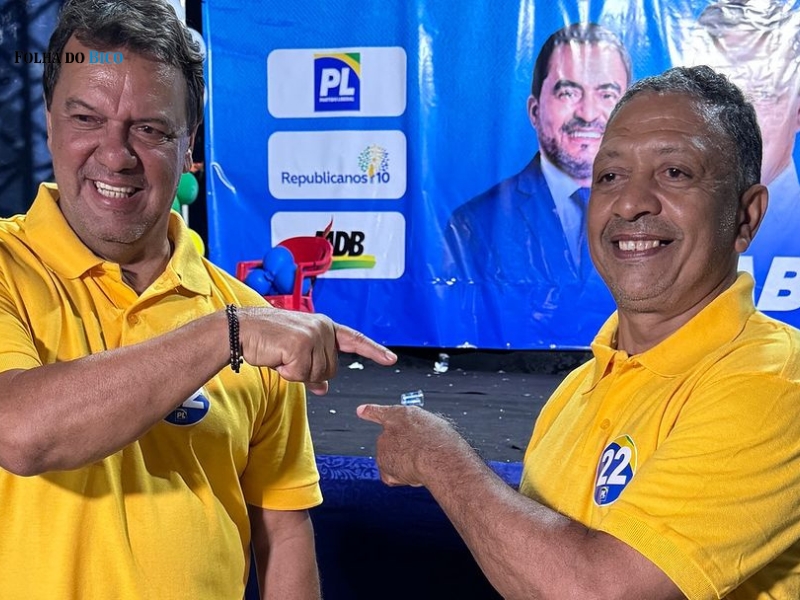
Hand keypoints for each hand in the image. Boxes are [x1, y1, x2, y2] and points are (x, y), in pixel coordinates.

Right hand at [238, 308, 396, 393]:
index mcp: (325, 326)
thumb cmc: (267, 340)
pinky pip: (301, 376)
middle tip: (288, 358)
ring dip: (296, 373)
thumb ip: (313, 368)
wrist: (241, 329)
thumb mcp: (295, 353)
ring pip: (317, 375)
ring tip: (281, 355)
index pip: (355, 340)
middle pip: (331, 370)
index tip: (391, 359)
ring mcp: (313, 336)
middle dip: (309, 372)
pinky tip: (277, 357)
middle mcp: (322, 328)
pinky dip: (287, 373)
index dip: (374, 350)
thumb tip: (324, 389)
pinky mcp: (300, 346)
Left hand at [356, 403, 467, 486]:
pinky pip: (391, 475)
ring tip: (422, 463)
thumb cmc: (442, 441)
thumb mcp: (434, 427)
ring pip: (393, 460)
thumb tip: (417, 447)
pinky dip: (401, 478)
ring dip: (405, 465)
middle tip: (422, 456)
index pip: (382, 411)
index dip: (370, 411)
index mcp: (404, 414)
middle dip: (403, 452)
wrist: (438, 456)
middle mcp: (390, 427)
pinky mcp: (383, 462)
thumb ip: (419, 432)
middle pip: (391, 443)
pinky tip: (414, 474)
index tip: (360, 410)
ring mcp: (384, 445)